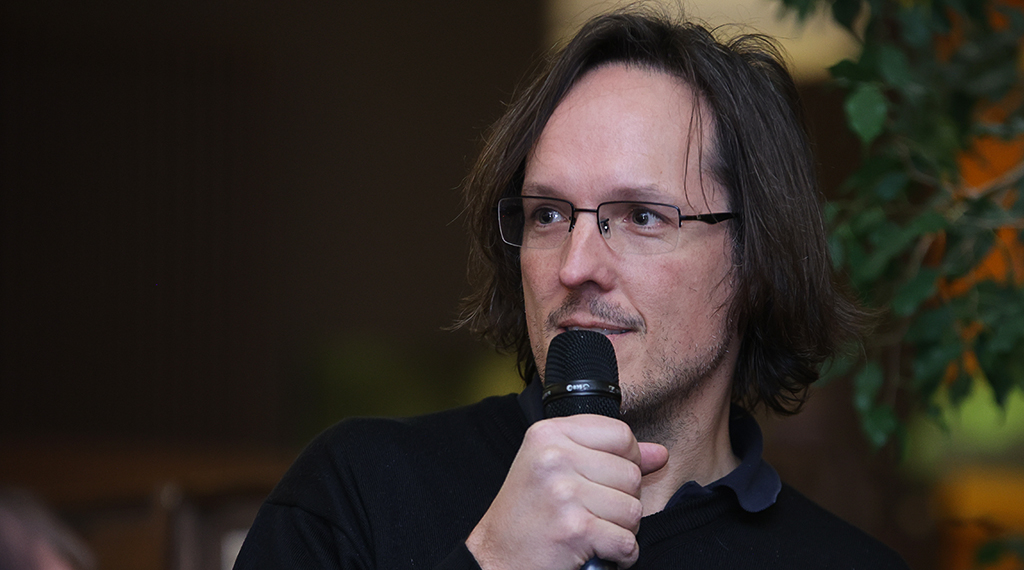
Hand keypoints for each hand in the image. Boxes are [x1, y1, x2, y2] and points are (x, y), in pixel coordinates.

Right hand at [466, 415, 667, 569]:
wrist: (494, 559)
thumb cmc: (527, 514)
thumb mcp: (557, 469)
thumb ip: (610, 455)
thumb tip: (660, 453)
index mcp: (548, 434)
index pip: (620, 434)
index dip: (626, 461)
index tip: (603, 480)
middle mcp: (554, 457)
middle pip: (631, 474)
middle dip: (621, 501)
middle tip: (589, 512)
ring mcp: (564, 492)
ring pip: (633, 510)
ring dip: (620, 530)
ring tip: (590, 531)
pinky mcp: (575, 528)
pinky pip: (627, 542)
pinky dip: (619, 555)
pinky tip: (594, 552)